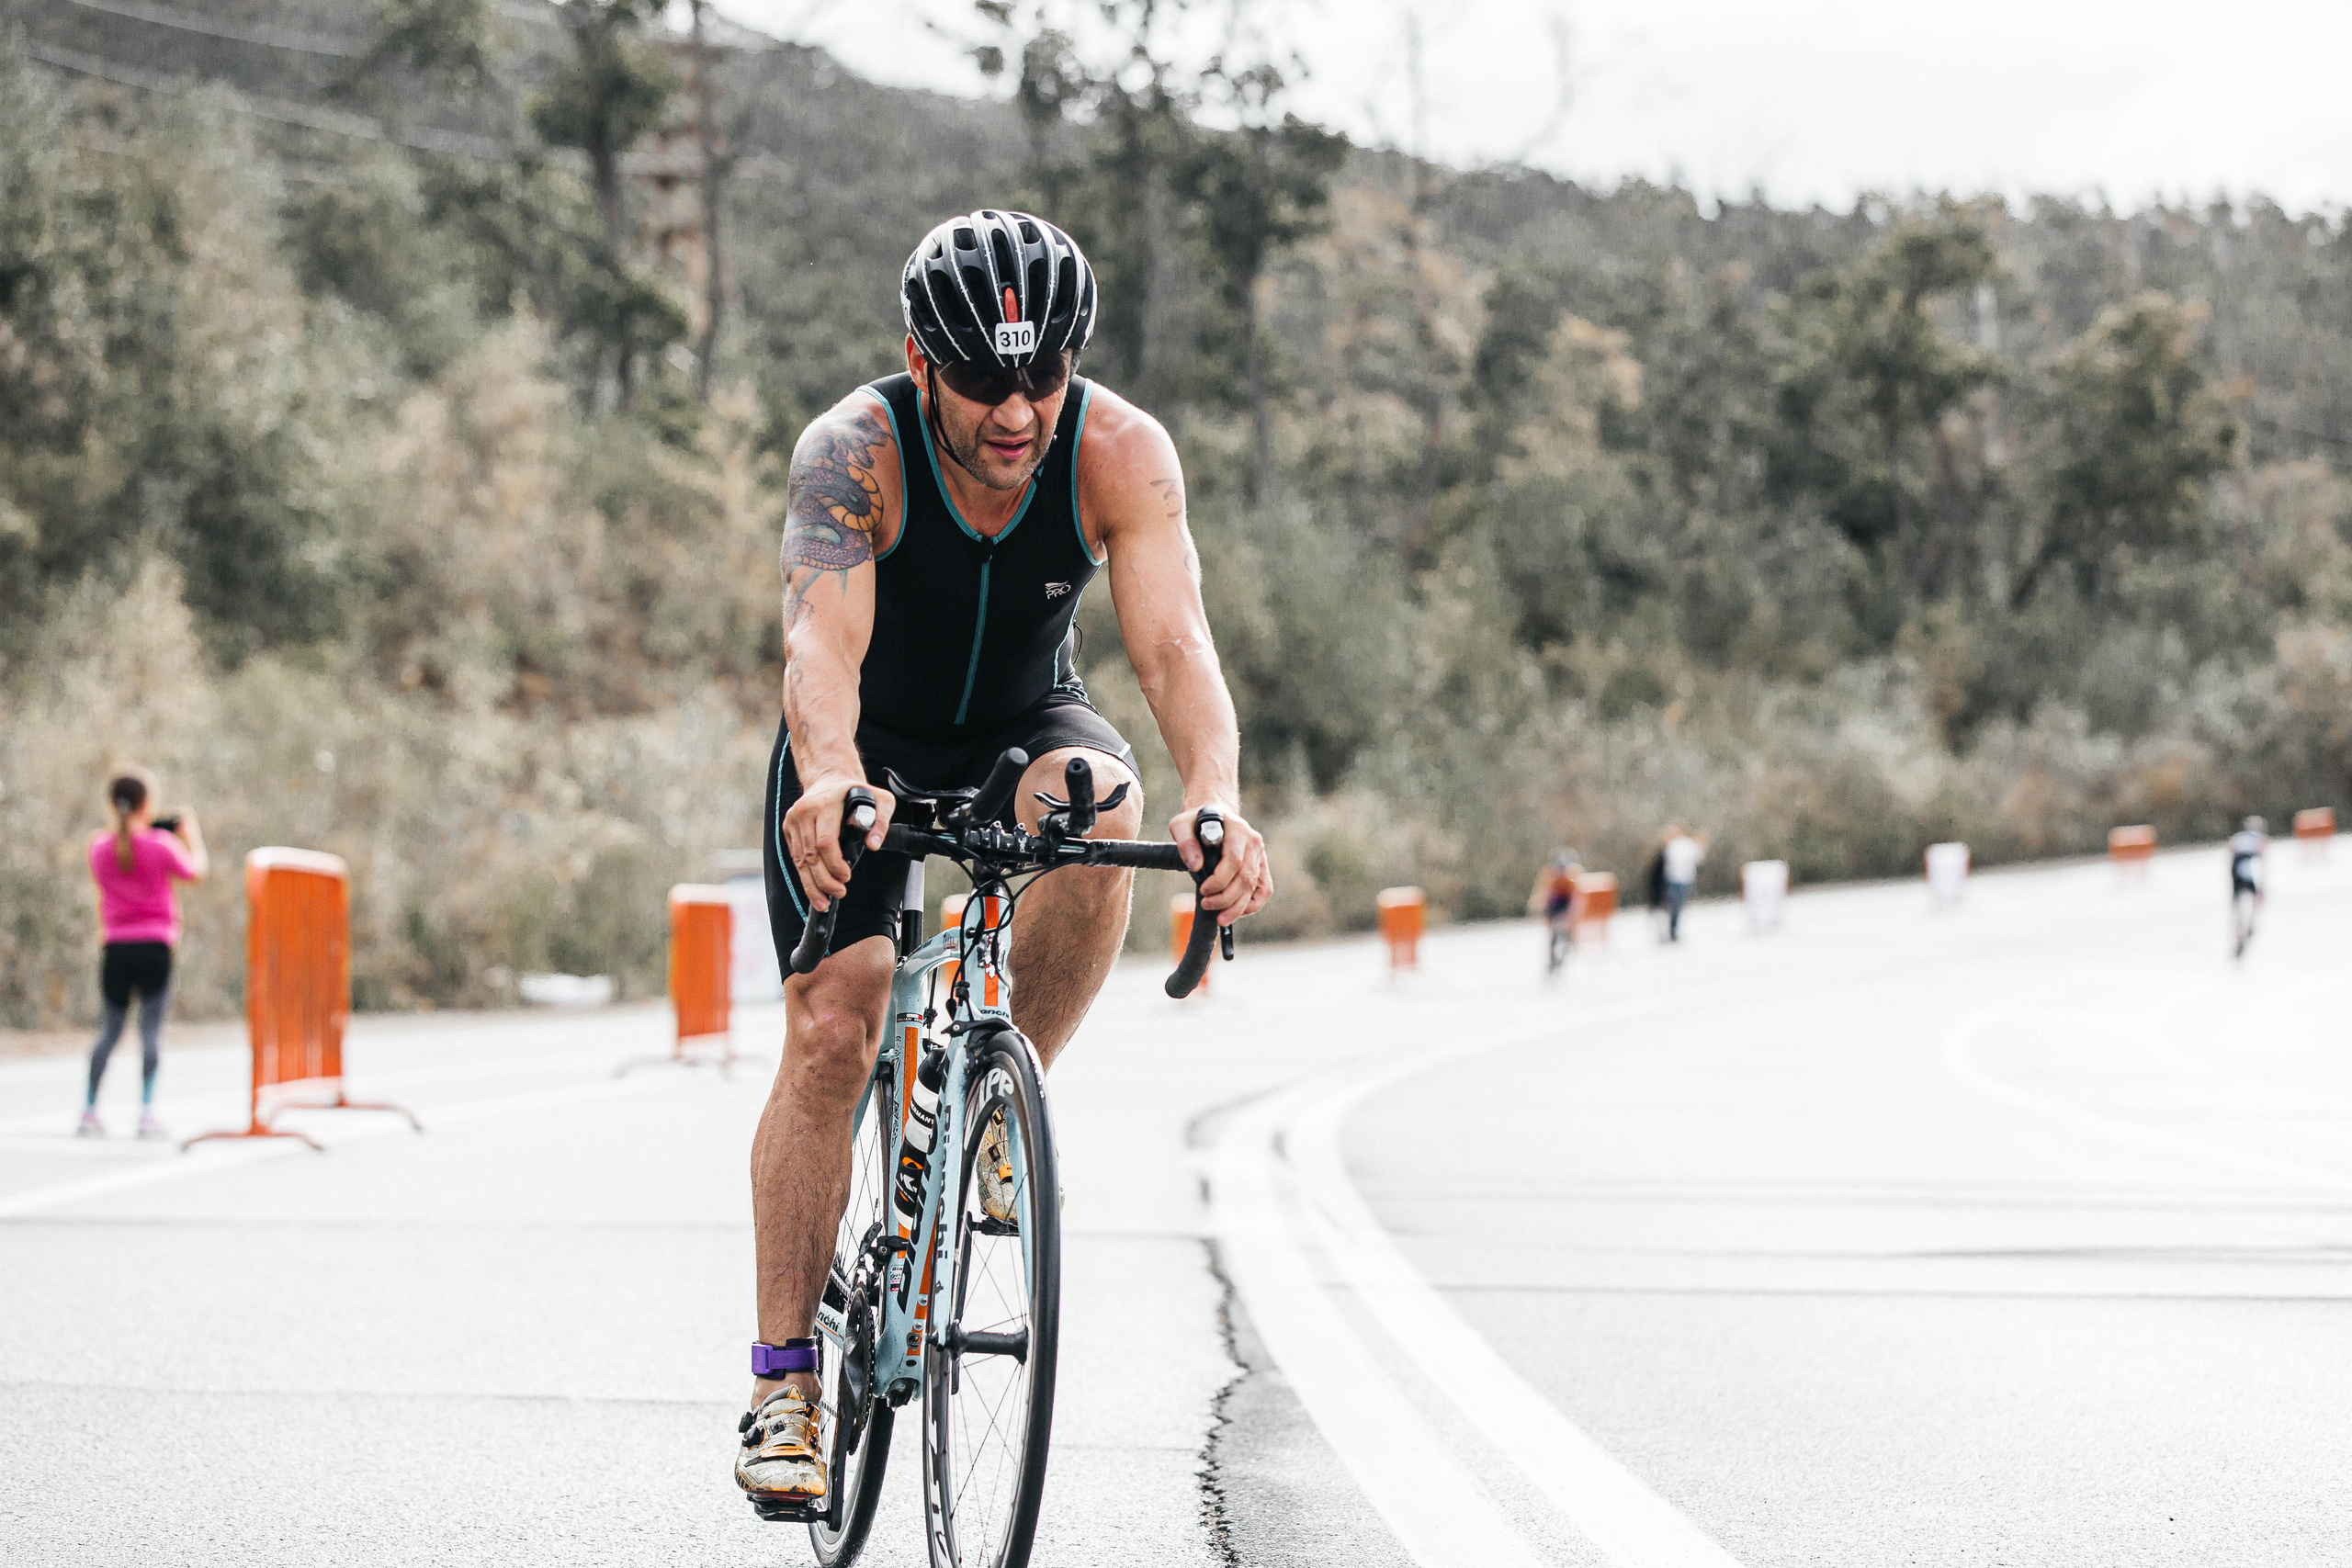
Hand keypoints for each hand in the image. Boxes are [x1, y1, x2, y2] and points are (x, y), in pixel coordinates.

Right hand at [784, 775, 895, 911]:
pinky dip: (805, 876)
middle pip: (810, 855)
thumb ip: (881, 821)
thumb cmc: (855, 792)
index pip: (825, 841)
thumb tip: (873, 844)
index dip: (834, 864)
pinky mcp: (788, 828)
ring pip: (799, 860)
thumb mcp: (881, 799)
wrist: (829, 779)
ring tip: (823, 901)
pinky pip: (795, 857)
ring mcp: (793, 820)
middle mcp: (805, 811)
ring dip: (812, 884)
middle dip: (824, 879)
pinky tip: (814, 890)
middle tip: (838, 892)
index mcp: (825, 804)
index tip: (846, 877)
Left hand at [1171, 804, 1271, 925]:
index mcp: (1237, 830)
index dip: (1219, 880)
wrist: (1213, 816)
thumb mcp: (1181, 825)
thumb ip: (1185, 843)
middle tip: (1207, 905)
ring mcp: (1259, 854)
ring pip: (1255, 887)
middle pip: (1245, 877)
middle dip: (1226, 898)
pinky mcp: (1260, 865)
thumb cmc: (1195, 821)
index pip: (1234, 861)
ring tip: (1221, 920)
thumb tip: (1195, 866)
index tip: (1203, 890)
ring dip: (1238, 907)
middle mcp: (1253, 842)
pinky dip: (1253, 904)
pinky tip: (1238, 913)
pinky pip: (1264, 889)